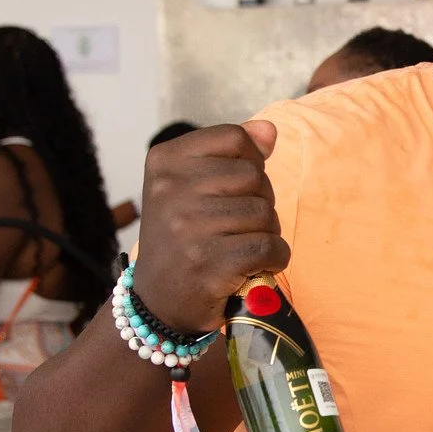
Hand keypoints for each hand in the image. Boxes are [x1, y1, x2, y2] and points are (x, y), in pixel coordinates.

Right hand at [132, 121, 289, 334]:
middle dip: (259, 201)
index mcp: (164, 161)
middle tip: (236, 225)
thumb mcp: (193, 185)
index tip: (234, 187)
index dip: (250, 162)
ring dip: (266, 232)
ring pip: (265, 213)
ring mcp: (189, 227)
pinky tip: (254, 266)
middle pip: (254, 176)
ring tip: (239, 246)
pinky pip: (270, 247)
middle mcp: (171, 190)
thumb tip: (269, 131)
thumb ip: (233, 152)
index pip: (235, 138)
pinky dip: (274, 259)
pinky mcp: (210, 263)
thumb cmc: (182, 236)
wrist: (158, 300)